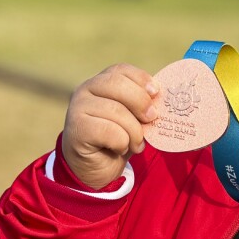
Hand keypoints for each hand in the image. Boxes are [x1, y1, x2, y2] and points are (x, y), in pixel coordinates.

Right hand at [61, 64, 158, 189]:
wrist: (96, 168)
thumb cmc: (118, 139)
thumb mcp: (134, 118)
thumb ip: (143, 105)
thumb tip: (160, 98)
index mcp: (101, 82)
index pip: (121, 70)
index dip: (141, 79)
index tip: (156, 93)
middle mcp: (85, 90)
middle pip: (117, 84)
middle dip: (140, 102)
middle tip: (152, 119)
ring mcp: (77, 108)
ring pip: (116, 111)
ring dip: (134, 131)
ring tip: (136, 144)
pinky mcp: (77, 129)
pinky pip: (109, 131)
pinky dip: (122, 143)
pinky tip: (119, 148)